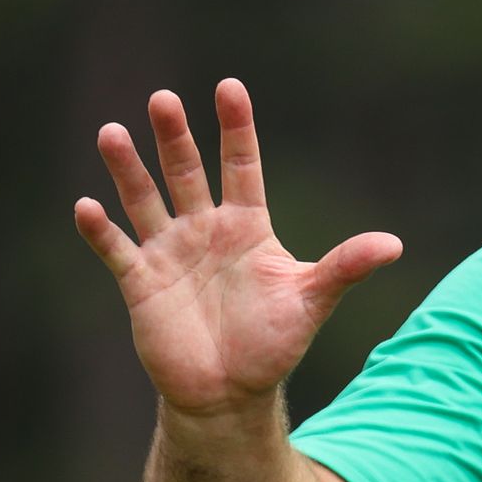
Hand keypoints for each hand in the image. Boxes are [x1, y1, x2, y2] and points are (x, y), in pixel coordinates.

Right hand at [74, 78, 401, 414]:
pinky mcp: (141, 283)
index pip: (241, 165)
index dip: (236, 128)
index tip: (230, 88)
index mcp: (248, 226)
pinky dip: (100, 230)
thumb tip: (395, 245)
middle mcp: (205, 229)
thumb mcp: (312, 300)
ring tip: (111, 133)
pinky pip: (116, 250)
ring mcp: (170, 253)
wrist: (230, 393)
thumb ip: (346, 268)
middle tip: (163, 99)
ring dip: (128, 169)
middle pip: (187, 172)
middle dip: (175, 137)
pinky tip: (86, 206)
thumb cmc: (273, 343)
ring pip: (145, 200)